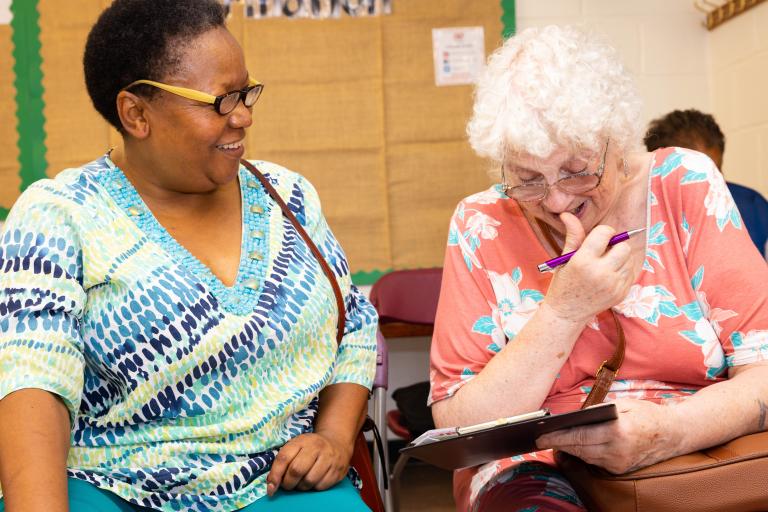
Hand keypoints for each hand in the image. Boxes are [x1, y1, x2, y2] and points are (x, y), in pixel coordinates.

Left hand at [266, 431, 352, 494]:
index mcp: (302, 440)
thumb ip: (282, 463)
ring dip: (301, 487)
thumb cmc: (310, 447)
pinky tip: (313, 482)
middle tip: (288, 485)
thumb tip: (271, 486)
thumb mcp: (296, 447)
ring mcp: (329, 458)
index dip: (275, 475)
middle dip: (288, 483)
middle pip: (296, 470)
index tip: (271, 487)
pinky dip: (313, 488)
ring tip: (300, 483)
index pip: (284, 458)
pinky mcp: (337, 469)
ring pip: (309, 481)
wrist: (336, 442)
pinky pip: (321, 486)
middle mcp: (316, 447)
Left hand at [535, 399, 679, 473]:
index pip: (580, 436)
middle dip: (557, 442)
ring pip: (584, 456)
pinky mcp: (620, 469)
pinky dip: (582, 453)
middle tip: (538, 438)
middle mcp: (618, 451)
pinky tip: (570, 445)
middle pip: (579, 448)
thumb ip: (598, 410)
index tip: (540, 434)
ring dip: (567, 448)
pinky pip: (594, 461)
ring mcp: (619, 463)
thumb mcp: (623, 404)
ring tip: (550, 440)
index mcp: (618, 431)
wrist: (674, 434)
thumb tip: (574, 415)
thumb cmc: (647, 414)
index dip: (557, 436)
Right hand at [543, 212, 636, 323]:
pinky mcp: (621, 293)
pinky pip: (630, 273)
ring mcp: (613, 285)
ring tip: (605, 265)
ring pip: (629, 259)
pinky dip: (622, 271)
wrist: (567, 312)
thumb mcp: (565, 259)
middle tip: (603, 252)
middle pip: (623, 247)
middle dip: (614, 246)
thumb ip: (573, 236)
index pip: (605, 233)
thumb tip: (567, 214)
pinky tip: (609, 276)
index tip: (596, 239)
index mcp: (584, 261)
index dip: (602, 233)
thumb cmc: (563, 283)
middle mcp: (601, 273)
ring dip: (619, 258)